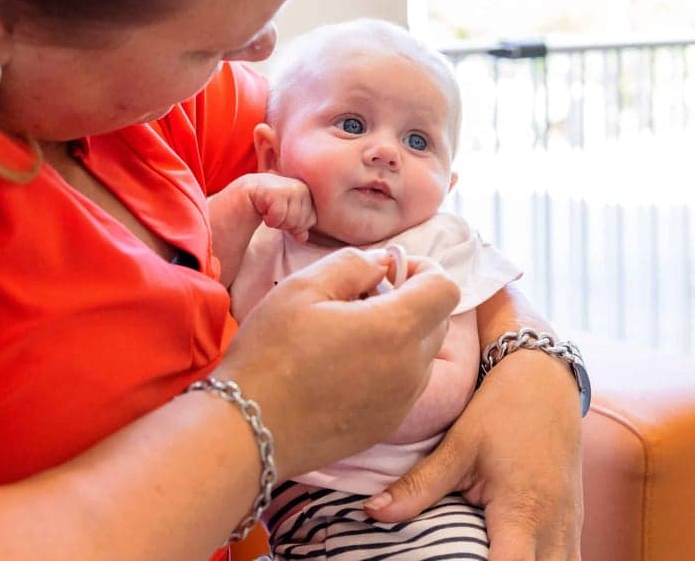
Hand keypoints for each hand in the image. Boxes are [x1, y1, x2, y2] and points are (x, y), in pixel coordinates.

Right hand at [217, 249, 459, 478]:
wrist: (248, 430)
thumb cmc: (271, 353)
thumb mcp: (303, 287)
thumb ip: (354, 264)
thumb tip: (382, 266)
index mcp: (396, 329)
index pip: (445, 288)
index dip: (424, 270)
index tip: (390, 271)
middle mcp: (411, 368)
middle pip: (437, 320)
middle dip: (411, 300)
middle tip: (363, 298)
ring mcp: (402, 401)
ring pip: (424, 353)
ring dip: (401, 335)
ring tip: (351, 334)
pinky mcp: (388, 424)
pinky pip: (407, 384)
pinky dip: (391, 367)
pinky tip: (347, 367)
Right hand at [247, 173, 315, 241]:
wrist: (242, 193)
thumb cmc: (265, 205)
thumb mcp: (285, 217)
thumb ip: (297, 227)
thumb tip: (303, 237)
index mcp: (307, 191)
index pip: (312, 219)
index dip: (295, 225)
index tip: (282, 215)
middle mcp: (301, 186)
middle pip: (302, 222)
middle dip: (286, 224)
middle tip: (273, 213)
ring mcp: (290, 187)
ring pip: (292, 221)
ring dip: (277, 222)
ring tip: (267, 210)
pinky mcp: (276, 191)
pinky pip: (279, 216)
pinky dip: (270, 219)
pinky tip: (261, 209)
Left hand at [364, 348, 583, 560]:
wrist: (545, 379)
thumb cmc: (502, 408)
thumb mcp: (459, 445)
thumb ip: (418, 486)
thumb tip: (372, 512)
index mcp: (523, 511)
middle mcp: (554, 528)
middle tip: (463, 556)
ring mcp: (571, 528)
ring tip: (486, 555)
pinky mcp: (574, 524)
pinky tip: (514, 555)